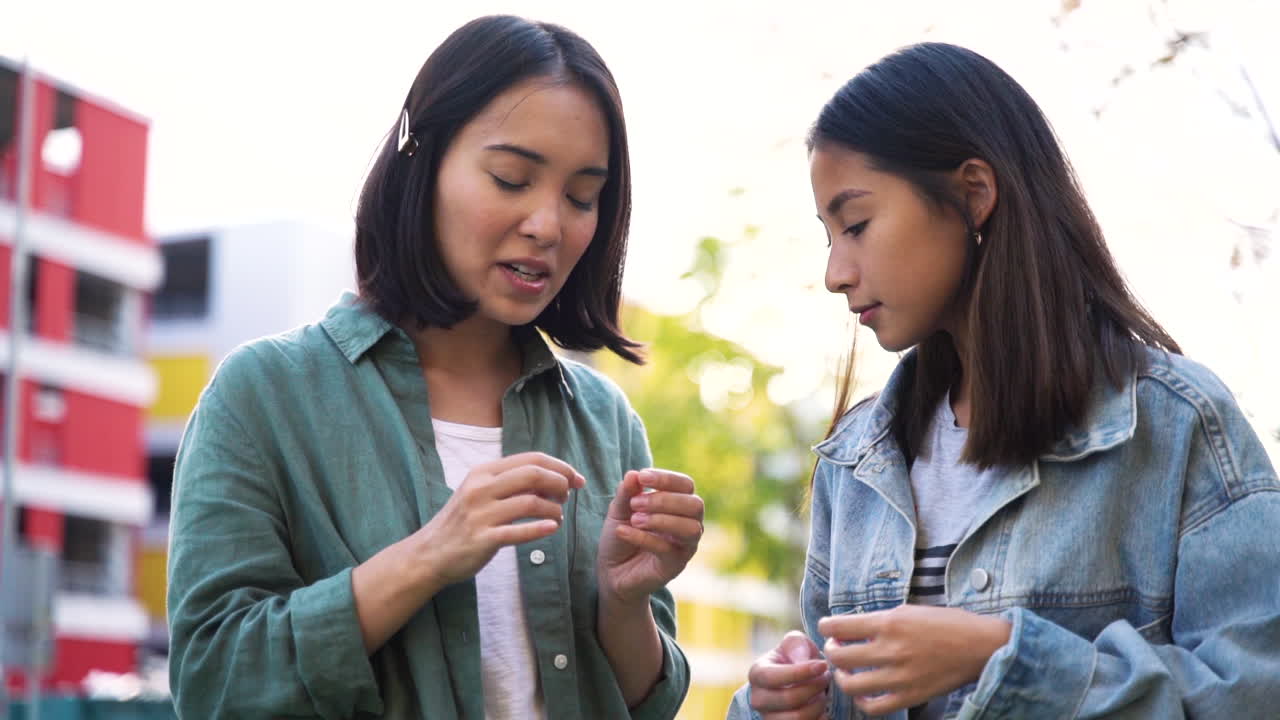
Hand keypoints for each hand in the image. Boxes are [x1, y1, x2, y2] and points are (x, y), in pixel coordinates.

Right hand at [414, 452, 583, 585]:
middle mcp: (481, 488)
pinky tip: (553, 529)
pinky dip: (540, 529)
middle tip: (568, 497)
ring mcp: (480, 514)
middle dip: (560, 484)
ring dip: (553, 509)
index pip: (531, 459)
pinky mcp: (482, 539)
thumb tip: (552, 476)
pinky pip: (518, 532)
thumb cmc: (463, 522)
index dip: (560, 466)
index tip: (577, 479)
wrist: (429, 553)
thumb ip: (509, 482)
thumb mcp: (480, 491)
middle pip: (533, 475)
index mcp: (483, 472)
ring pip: (530, 503)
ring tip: (558, 518)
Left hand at [597, 469, 703, 604]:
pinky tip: (623, 532)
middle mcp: (689, 523)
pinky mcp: (675, 565)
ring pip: (691, 528)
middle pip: (695, 505)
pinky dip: (644, 538)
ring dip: (661, 520)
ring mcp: (685, 546)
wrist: (612, 572)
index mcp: (678, 505)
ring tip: (634, 519)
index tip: (642, 476)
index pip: (686, 485)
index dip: (667, 478)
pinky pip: (668, 550)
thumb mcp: (619, 510)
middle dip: (664, 500)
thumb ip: (627, 493)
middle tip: (635, 503)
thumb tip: (634, 474)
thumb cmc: (621, 536)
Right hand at [747, 631, 830, 719]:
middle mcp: (758, 699)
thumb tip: (801, 662)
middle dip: (814, 687)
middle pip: (789, 699)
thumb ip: (797, 645)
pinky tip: (821, 707)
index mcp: (757, 674)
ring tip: (823, 692)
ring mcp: (769, 718)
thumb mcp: (794, 643)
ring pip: (798, 718)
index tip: (822, 665)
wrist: (794, 681)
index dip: (800, 672)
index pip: (774, 677)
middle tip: (826, 677)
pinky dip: (819, 718)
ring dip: (818, 704)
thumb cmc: (795, 658)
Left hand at [818, 604, 1010, 715]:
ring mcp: (899, 677)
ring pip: (850, 684)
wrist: (980, 646)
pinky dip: (861, 701)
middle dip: (831, 650)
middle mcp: (890, 650)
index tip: (827, 627)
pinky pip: (873, 707)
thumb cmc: (946, 623)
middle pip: (839, 656)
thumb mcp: (908, 611)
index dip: (826, 626)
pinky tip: (862, 692)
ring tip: (845, 670)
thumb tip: (851, 628)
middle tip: (835, 647)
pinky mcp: (910, 696)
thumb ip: (879, 620)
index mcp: (889, 623)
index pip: (838, 626)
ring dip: (841, 676)